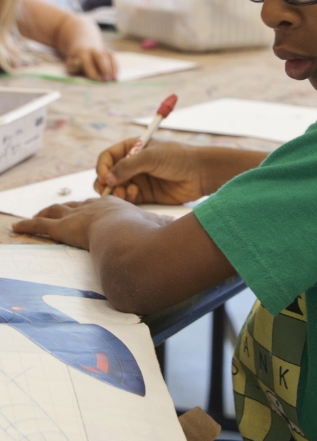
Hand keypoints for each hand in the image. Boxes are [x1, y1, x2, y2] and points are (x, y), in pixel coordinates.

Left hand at [12, 197, 160, 248]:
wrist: (129, 236)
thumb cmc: (145, 234)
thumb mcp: (156, 227)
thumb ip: (161, 227)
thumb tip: (174, 225)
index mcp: (115, 207)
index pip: (98, 205)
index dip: (91, 207)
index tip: (87, 209)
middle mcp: (94, 207)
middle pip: (74, 205)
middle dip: (65, 207)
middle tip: (56, 210)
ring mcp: (78, 216)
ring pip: (55, 212)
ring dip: (43, 214)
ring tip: (33, 217)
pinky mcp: (64, 229)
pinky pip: (42, 226)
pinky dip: (29, 226)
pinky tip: (18, 228)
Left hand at [66, 46, 117, 80]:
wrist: (83, 44)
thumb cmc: (76, 60)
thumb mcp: (70, 63)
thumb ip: (73, 66)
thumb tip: (78, 62)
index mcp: (82, 53)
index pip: (88, 62)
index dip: (92, 71)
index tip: (97, 80)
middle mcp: (94, 50)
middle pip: (101, 57)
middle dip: (104, 68)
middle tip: (107, 80)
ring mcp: (103, 50)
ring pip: (110, 57)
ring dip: (113, 68)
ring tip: (114, 79)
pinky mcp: (109, 52)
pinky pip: (114, 58)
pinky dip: (116, 67)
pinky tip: (116, 76)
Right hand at [96, 139, 268, 204]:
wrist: (201, 173)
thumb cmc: (178, 158)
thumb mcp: (151, 157)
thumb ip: (128, 166)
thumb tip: (106, 179)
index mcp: (133, 148)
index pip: (107, 157)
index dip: (102, 167)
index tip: (104, 177)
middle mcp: (133, 164)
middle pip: (108, 175)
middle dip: (105, 183)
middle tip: (109, 190)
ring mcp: (138, 180)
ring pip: (116, 189)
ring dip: (115, 192)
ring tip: (125, 192)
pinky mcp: (145, 195)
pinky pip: (127, 199)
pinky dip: (125, 199)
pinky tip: (134, 195)